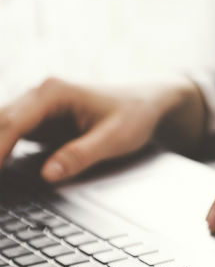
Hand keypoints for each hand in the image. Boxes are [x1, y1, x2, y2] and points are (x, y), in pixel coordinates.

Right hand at [0, 76, 204, 181]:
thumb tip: (49, 174)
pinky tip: (2, 169)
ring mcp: (37, 106)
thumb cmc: (134, 115)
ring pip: (2, 126)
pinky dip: (2, 149)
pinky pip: (11, 134)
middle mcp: (39, 94)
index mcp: (53, 92)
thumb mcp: (114, 138)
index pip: (13, 123)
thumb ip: (80, 155)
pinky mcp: (39, 119)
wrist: (148, 102)